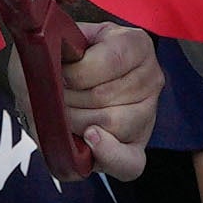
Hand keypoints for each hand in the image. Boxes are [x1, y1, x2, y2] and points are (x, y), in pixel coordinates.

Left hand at [55, 18, 167, 153]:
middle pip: (106, 96)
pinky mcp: (136, 148)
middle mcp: (152, 78)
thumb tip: (52, 59)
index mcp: (136, 44)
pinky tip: (89, 140)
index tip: (55, 74)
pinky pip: (130, 163)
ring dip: (76, 123)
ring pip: (113, 125)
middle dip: (68, 100)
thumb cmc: (59, 60)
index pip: (108, 62)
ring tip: (60, 114)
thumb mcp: (56, 39)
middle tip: (51, 97)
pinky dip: (108, 154)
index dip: (73, 73)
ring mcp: (148, 115)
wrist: (59, 85)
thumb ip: (55, 43)